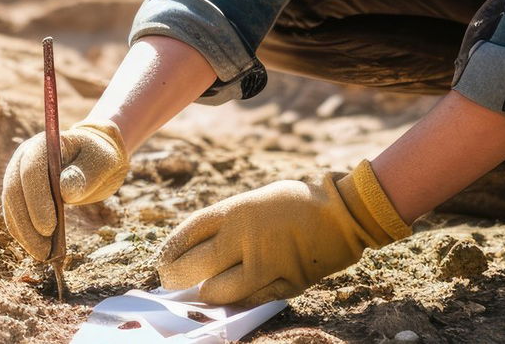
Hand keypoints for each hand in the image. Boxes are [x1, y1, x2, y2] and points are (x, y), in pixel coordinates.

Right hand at [0, 120, 128, 260]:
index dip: (37, 200)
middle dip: (26, 224)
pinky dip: (23, 232)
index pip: (31, 171)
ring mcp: (18, 174)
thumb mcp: (102, 163)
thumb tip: (65, 190)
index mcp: (43, 144)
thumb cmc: (99, 159)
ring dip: (23, 233)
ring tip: (42, 255)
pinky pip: (15, 214)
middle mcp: (23, 158)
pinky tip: (38, 248)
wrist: (92, 156)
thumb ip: (85, 174)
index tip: (49, 228)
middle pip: (14, 190)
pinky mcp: (19, 192)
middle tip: (43, 251)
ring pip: (11, 206)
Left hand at [156, 160, 410, 305]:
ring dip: (205, 295)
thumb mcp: (254, 203)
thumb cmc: (292, 206)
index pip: (188, 233)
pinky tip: (227, 299)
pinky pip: (248, 301)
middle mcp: (246, 238)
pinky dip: (234, 301)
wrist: (342, 215)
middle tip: (171, 281)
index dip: (170, 250)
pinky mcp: (284, 284)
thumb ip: (227, 226)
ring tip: (200, 292)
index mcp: (237, 211)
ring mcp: (266, 264)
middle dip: (177, 277)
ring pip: (218, 292)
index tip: (162, 259)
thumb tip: (193, 252)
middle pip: (195, 265)